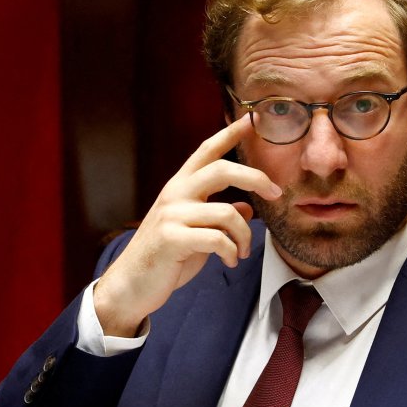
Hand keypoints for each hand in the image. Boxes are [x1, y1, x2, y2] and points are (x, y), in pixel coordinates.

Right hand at [93, 119, 281, 335]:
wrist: (130, 285)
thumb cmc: (164, 259)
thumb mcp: (195, 233)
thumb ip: (218, 217)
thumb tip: (247, 208)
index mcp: (180, 187)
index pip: (207, 152)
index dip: (229, 134)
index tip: (251, 120)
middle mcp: (175, 194)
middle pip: (222, 169)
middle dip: (256, 178)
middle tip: (277, 194)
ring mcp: (171, 215)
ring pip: (227, 212)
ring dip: (244, 236)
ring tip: (241, 253)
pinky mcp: (171, 239)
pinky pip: (217, 239)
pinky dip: (230, 252)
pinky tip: (229, 261)